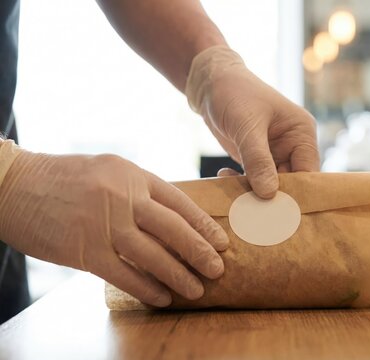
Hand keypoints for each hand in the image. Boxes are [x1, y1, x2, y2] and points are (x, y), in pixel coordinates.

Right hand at [0, 151, 228, 306]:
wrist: (15, 185)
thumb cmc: (65, 178)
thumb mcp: (109, 171)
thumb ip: (139, 190)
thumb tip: (170, 217)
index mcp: (132, 175)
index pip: (179, 201)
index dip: (203, 224)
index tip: (221, 241)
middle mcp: (123, 198)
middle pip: (172, 229)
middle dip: (199, 251)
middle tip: (217, 269)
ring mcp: (104, 224)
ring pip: (152, 255)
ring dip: (177, 275)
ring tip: (196, 289)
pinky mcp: (85, 250)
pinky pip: (124, 274)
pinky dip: (145, 288)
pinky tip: (162, 297)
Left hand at [186, 46, 319, 198]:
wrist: (209, 82)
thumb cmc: (233, 93)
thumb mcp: (247, 126)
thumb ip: (258, 160)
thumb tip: (269, 194)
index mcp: (302, 133)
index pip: (308, 172)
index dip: (296, 193)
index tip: (276, 211)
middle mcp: (294, 145)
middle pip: (291, 183)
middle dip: (272, 197)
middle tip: (251, 209)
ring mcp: (275, 153)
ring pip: (271, 185)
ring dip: (253, 192)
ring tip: (233, 193)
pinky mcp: (257, 158)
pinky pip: (254, 180)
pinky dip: (241, 183)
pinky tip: (224, 176)